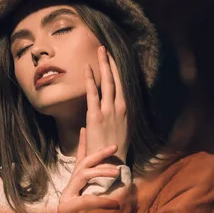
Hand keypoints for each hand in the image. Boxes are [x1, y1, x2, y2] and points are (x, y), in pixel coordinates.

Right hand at [58, 128, 120, 212]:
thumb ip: (105, 198)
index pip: (79, 162)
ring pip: (83, 176)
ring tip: (117, 172)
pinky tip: (115, 203)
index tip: (84, 128)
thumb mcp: (95, 210)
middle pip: (83, 165)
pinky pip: (87, 201)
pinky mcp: (67, 211)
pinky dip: (102, 201)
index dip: (82, 145)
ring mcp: (66, 200)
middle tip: (114, 146)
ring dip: (101, 171)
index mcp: (76, 189)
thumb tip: (123, 190)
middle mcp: (69, 190)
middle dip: (98, 153)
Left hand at [84, 46, 128, 163]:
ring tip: (99, 51)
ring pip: (107, 82)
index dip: (117, 70)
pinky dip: (90, 79)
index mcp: (125, 110)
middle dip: (110, 62)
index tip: (113, 58)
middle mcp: (120, 107)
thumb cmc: (113, 151)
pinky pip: (93, 93)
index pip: (122, 85)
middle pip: (116, 79)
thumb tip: (93, 120)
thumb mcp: (117, 133)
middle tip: (104, 48)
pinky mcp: (97, 115)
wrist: (112, 164)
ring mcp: (109, 110)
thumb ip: (109, 121)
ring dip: (102, 65)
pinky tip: (87, 68)